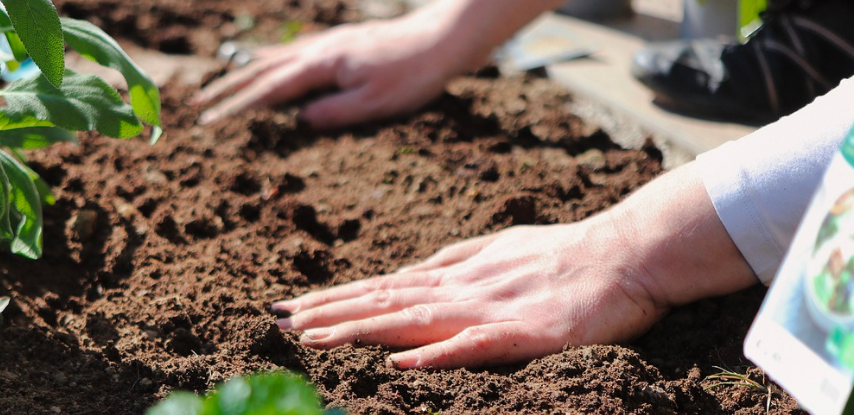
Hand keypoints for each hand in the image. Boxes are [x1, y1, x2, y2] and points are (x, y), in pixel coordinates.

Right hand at [191, 14, 467, 128]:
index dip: (236, 107)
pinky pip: (294, 50)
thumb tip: (298, 122)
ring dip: (244, 73)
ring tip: (220, 84)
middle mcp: (319, 49)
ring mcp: (329, 43)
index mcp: (322, 66)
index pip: (268, 90)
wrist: (443, 38)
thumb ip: (333, 113)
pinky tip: (267, 62)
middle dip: (227, 88)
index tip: (209, 121)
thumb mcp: (375, 104)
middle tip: (197, 104)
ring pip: (275, 58)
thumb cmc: (413, 75)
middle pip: (262, 70)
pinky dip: (271, 58)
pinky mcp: (341, 42)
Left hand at [271, 219, 667, 368]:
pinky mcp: (527, 333)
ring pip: (414, 320)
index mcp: (456, 274)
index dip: (334, 298)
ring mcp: (492, 309)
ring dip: (361, 329)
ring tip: (314, 338)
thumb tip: (410, 271)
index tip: (290, 307)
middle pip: (384, 301)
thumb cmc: (564, 253)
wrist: (628, 252)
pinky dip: (437, 354)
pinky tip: (402, 362)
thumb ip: (454, 262)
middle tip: (278, 322)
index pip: (382, 287)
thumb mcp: (498, 250)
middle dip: (329, 313)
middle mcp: (462, 288)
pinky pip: (476, 344)